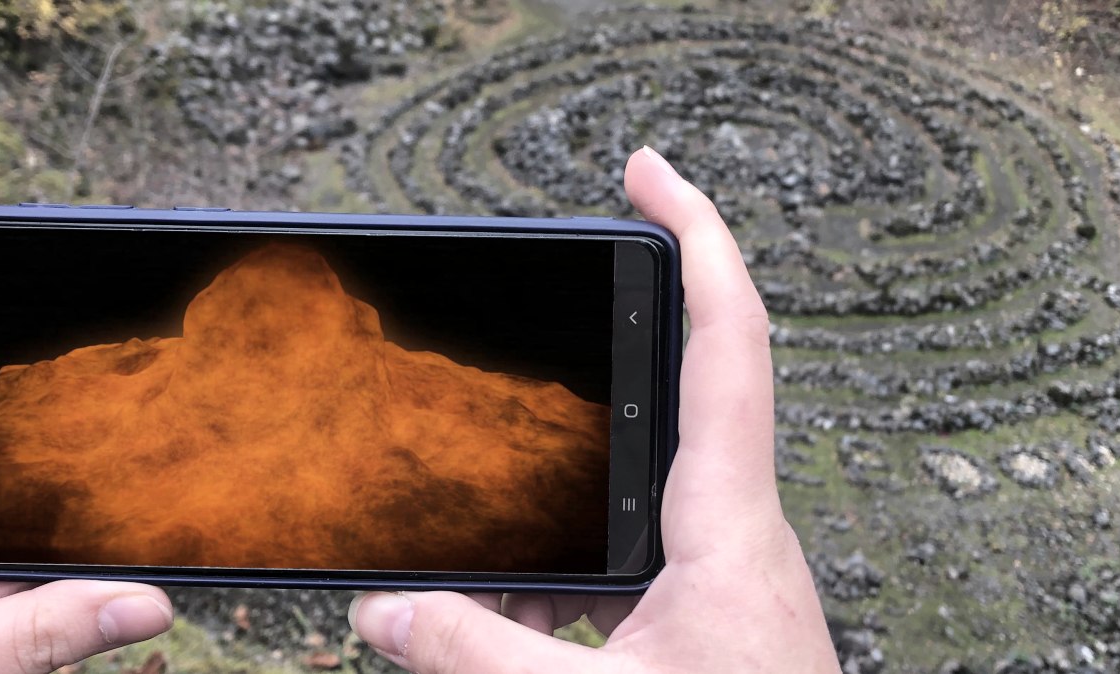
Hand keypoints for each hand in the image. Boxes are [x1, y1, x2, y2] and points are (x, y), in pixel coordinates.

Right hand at [347, 147, 837, 672]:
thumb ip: (477, 657)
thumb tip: (382, 613)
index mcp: (730, 524)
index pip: (728, 341)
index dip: (697, 237)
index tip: (649, 170)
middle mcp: (738, 530)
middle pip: (685, 385)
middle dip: (619, 331)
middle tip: (565, 276)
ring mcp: (726, 574)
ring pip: (639, 484)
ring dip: (565, 483)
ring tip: (486, 496)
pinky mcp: (709, 618)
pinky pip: (627, 555)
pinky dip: (562, 563)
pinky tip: (507, 607)